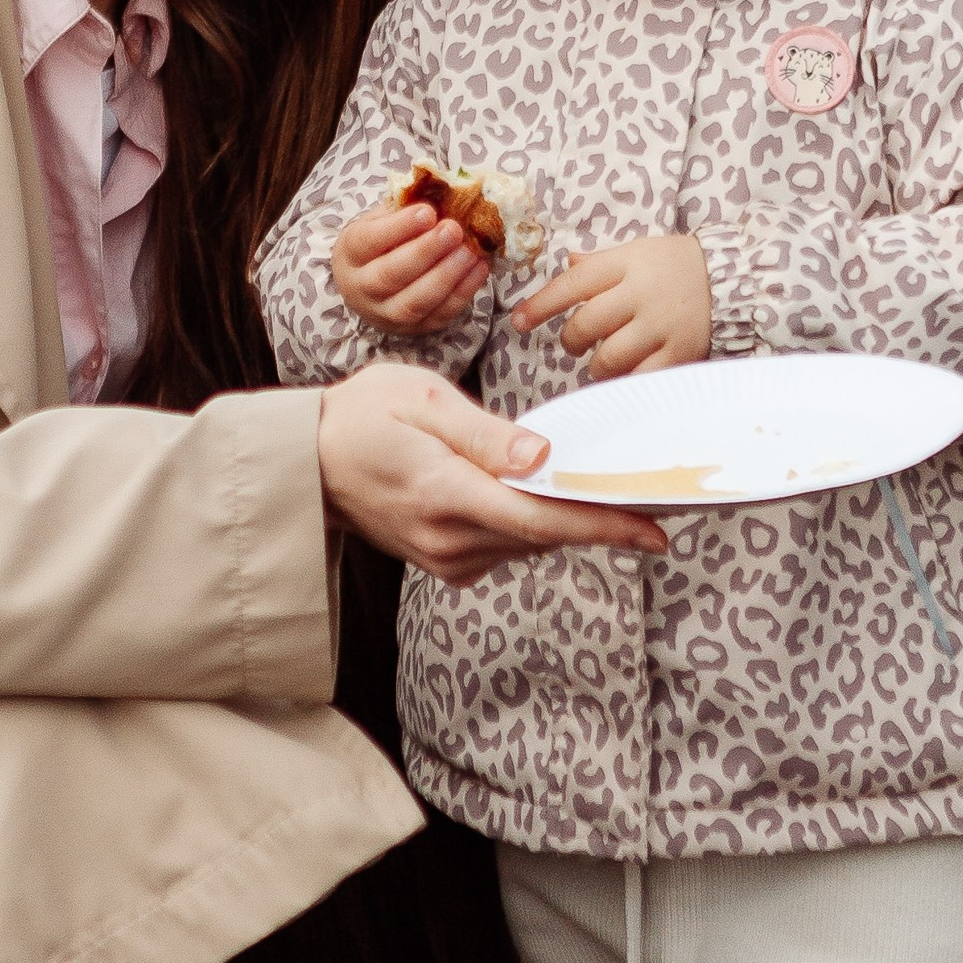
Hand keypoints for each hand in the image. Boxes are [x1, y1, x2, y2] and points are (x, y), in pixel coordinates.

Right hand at [318, 360, 669, 584]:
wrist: (304, 462)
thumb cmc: (361, 416)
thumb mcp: (422, 400)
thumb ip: (486, 434)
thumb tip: (543, 457)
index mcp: (445, 494)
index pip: (540, 520)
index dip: (603, 527)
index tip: (655, 530)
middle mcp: (448, 540)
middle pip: (544, 537)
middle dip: (601, 519)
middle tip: (658, 497)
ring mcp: (445, 558)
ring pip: (528, 543)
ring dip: (566, 519)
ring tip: (610, 491)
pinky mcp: (445, 562)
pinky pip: (507, 545)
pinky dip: (532, 523)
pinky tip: (544, 495)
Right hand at [331, 203, 488, 337]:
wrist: (371, 284)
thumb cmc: (382, 243)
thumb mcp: (383, 219)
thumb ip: (405, 207)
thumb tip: (445, 191)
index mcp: (350, 254)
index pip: (368, 241)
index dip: (399, 227)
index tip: (428, 211)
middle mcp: (362, 289)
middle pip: (390, 275)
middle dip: (425, 252)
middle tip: (453, 229)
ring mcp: (387, 315)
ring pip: (414, 302)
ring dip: (446, 276)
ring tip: (469, 252)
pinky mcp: (414, 330)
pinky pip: (439, 315)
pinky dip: (463, 292)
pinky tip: (479, 268)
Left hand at [516, 234, 712, 376]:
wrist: (730, 277)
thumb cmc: (671, 265)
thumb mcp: (634, 252)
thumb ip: (598, 264)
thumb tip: (565, 265)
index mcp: (626, 264)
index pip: (572, 284)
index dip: (540, 306)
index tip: (519, 322)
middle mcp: (642, 294)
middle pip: (586, 325)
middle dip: (571, 339)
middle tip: (574, 342)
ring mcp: (662, 326)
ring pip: (609, 357)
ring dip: (595, 364)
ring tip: (600, 360)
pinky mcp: (680, 353)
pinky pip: (639, 378)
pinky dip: (624, 381)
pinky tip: (623, 375)